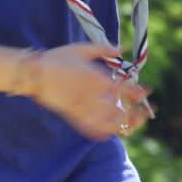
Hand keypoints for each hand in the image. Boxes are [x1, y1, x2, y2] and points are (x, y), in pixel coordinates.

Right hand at [29, 43, 152, 139]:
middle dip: (135, 112)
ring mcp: (80, 108)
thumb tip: (121, 48)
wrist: (34, 73)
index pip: (122, 88)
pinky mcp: (72, 115)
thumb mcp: (81, 49)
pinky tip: (111, 132)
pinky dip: (102, 132)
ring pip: (106, 123)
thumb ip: (103, 49)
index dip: (137, 91)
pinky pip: (90, 128)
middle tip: (144, 111)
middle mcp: (90, 96)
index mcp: (94, 78)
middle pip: (119, 110)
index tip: (147, 91)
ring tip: (132, 122)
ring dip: (122, 124)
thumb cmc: (58, 58)